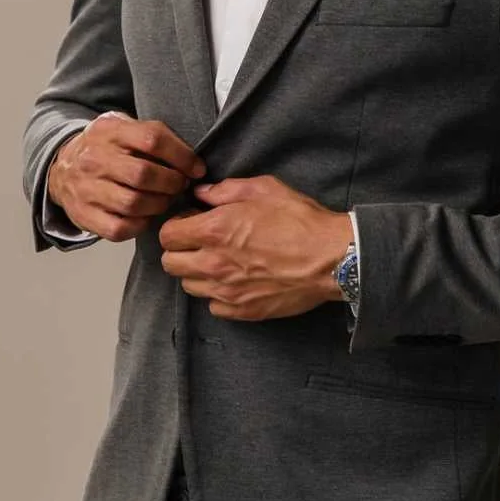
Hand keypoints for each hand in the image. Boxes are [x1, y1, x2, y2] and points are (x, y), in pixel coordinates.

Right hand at [47, 112, 205, 242]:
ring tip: (165, 200)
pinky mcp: (84, 215)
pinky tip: (146, 216)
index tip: (196, 168)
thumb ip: (153, 135)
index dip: (182, 156)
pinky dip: (140, 225)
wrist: (61, 168)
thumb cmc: (106, 149)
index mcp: (109, 131)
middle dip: (172, 183)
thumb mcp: (123, 128)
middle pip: (144, 174)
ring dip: (159, 205)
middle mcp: (94, 159)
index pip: (152, 139)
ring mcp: (86, 188)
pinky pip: (119, 228)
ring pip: (133, 203)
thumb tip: (192, 162)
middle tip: (181, 186)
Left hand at [158, 174, 353, 320]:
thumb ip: (226, 190)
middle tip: (201, 243)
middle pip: (170, 264)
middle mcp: (213, 263)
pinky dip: (218, 295)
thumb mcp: (264, 189)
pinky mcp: (242, 311)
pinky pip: (212, 306)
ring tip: (220, 262)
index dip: (177, 226)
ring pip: (189, 286)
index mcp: (214, 230)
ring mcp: (226, 291)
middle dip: (180, 251)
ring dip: (197, 273)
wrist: (332, 259)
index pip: (167, 235)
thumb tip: (202, 193)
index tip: (192, 222)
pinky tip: (236, 282)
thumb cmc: (301, 221)